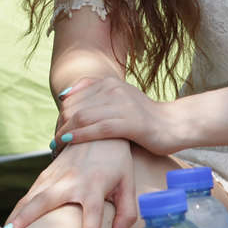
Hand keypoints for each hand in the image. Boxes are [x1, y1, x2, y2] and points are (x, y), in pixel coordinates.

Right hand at [6, 138, 136, 227]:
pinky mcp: (47, 174)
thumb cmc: (116, 161)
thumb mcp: (128, 184)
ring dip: (16, 215)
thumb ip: (127, 214)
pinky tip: (10, 225)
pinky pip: (29, 194)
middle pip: (45, 201)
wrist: (98, 127)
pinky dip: (18, 210)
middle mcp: (71, 180)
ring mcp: (55, 176)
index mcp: (94, 184)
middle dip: (27, 220)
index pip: (93, 210)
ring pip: (30, 198)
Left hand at [54, 76, 181, 156]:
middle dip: (60, 124)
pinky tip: (69, 142)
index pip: (74, 96)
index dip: (60, 114)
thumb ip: (96, 97)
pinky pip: (98, 128)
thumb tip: (65, 98)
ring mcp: (122, 105)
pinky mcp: (130, 122)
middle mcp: (114, 90)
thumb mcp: (119, 100)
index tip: (56, 129)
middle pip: (75, 106)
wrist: (175, 124)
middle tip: (53, 140)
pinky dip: (80, 136)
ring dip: (65, 132)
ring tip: (56, 145)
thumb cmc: (144, 118)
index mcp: (109, 83)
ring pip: (83, 117)